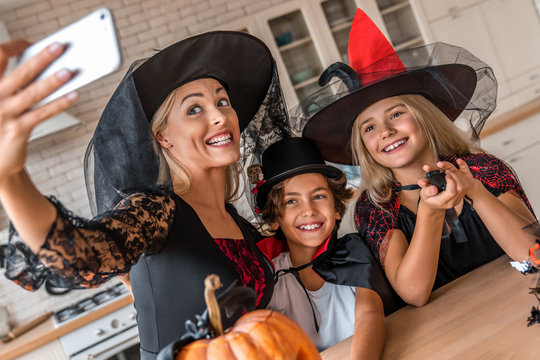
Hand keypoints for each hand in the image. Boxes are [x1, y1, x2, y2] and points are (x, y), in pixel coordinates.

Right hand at [0, 40, 77, 185]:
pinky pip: (43, 113)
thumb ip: (13, 83)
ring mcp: (5, 114)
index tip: (31, 43)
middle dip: (42, 58)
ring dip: (54, 81)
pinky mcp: (18, 130)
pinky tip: (73, 96)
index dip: (15, 47)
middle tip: (59, 47)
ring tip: (69, 71)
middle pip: (21, 72)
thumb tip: (40, 64)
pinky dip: (60, 103)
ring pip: (33, 92)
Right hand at [418, 160, 471, 210]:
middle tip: (448, 171)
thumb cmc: (428, 198)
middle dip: (455, 177)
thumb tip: (433, 189)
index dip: (450, 182)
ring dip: (458, 177)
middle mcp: (450, 202)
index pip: (451, 192)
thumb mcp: (423, 194)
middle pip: (460, 188)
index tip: (446, 175)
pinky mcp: (460, 197)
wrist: (433, 205)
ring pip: (464, 187)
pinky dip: (461, 179)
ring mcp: (456, 200)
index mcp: (441, 202)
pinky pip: (465, 187)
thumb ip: (427, 191)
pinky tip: (454, 175)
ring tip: (451, 172)